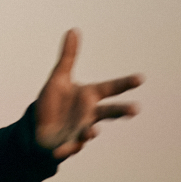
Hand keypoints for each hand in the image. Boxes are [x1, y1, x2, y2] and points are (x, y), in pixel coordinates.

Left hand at [33, 29, 142, 159]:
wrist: (40, 128)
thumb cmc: (53, 102)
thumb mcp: (58, 78)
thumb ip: (67, 57)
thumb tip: (73, 30)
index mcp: (89, 96)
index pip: (110, 88)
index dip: (124, 83)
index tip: (140, 77)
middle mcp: (89, 114)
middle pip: (109, 112)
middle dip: (121, 111)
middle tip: (135, 109)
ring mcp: (79, 130)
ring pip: (88, 132)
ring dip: (89, 132)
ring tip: (90, 132)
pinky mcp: (67, 144)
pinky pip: (68, 148)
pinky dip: (66, 150)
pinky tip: (60, 151)